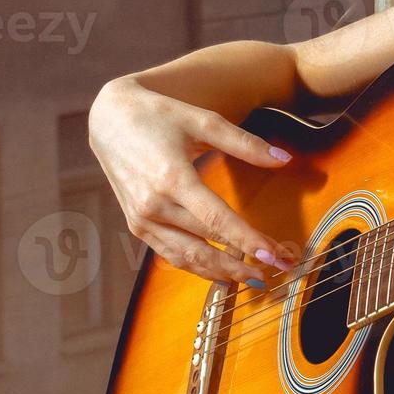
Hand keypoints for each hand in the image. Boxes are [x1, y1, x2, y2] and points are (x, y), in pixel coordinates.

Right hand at [88, 77, 298, 284]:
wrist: (110, 120)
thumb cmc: (159, 115)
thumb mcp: (203, 121)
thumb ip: (245, 143)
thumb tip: (283, 159)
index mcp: (172, 179)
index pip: (217, 220)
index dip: (248, 241)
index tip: (274, 256)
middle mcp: (153, 205)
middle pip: (205, 244)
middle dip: (244, 261)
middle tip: (278, 268)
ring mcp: (141, 219)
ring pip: (187, 258)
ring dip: (222, 272)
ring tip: (255, 278)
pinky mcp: (136, 225)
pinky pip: (170, 254)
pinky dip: (197, 267)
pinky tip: (222, 273)